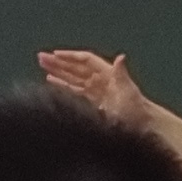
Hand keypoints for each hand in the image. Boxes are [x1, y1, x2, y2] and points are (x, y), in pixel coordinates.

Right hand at [34, 49, 149, 128]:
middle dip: (59, 62)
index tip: (55, 54)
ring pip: (72, 77)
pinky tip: (50, 81)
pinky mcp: (92, 102)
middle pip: (76, 67)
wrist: (141, 126)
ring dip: (57, 71)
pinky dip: (62, 84)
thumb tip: (120, 57)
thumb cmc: (135, 109)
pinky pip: (74, 90)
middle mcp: (100, 80)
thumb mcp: (128, 91)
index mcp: (107, 74)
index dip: (71, 56)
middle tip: (40, 57)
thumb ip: (121, 74)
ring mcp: (95, 91)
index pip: (86, 61)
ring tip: (42, 65)